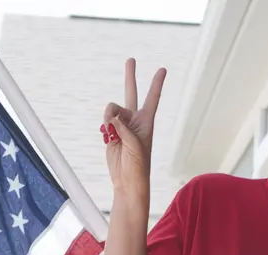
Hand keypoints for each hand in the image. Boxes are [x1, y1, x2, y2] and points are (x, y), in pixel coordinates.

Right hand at [101, 58, 166, 193]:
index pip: (152, 98)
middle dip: (130, 77)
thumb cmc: (138, 165)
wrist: (127, 180)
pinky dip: (104, 127)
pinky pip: (105, 122)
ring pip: (112, 110)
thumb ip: (122, 126)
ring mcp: (121, 126)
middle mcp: (134, 120)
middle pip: (132, 93)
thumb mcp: (134, 144)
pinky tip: (108, 137)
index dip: (156, 83)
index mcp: (146, 122)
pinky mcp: (110, 133)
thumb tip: (110, 116)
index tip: (162, 69)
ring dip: (109, 118)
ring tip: (111, 132)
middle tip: (131, 60)